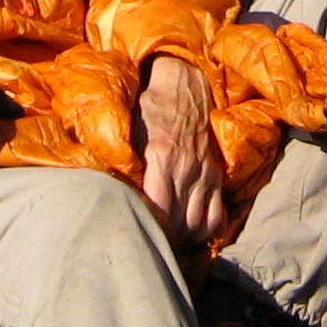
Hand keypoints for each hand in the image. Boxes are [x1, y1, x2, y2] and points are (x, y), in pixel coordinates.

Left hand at [134, 56, 228, 247]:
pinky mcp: (214, 174)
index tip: (134, 229)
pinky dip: (205, 229)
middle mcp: (186, 169)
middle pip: (178, 224)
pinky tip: (190, 230)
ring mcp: (204, 173)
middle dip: (163, 237)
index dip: (147, 226)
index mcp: (161, 158)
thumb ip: (124, 159)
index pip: (157, 209)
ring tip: (167, 240)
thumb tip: (109, 189)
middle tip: (147, 240)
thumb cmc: (149, 107)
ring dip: (183, 238)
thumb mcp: (130, 128)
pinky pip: (216, 215)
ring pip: (199, 225)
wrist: (183, 86)